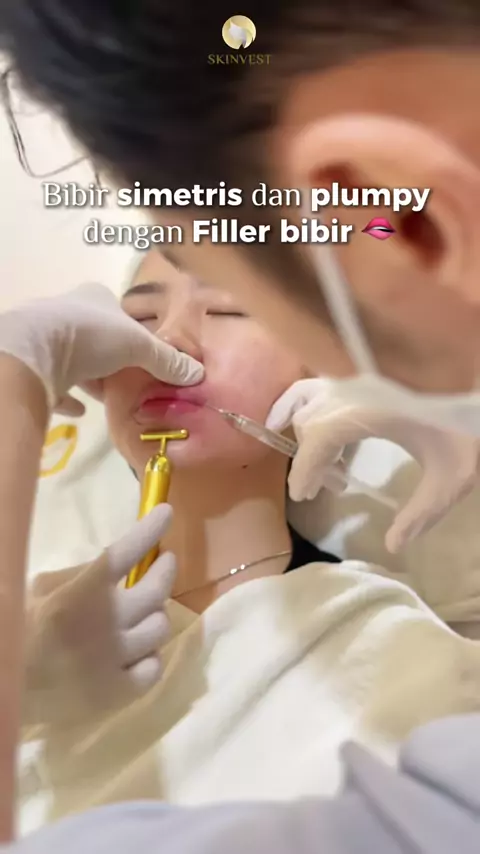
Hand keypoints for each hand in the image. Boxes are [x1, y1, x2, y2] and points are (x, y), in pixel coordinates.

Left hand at [0, 284, 203, 414]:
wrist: (36, 353)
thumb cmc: (93, 336)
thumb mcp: (139, 347)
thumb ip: (167, 361)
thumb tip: (198, 374)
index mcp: (96, 297)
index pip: (120, 313)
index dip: (134, 333)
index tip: (146, 357)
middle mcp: (70, 311)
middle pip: (99, 337)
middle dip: (115, 359)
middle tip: (133, 381)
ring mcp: (49, 338)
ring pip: (76, 359)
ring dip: (93, 377)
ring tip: (111, 398)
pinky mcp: (35, 365)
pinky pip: (56, 383)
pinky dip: (69, 397)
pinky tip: (82, 411)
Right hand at [26, 504, 175, 723]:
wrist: (7, 685)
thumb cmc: (21, 630)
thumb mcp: (42, 588)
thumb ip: (81, 572)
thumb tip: (121, 559)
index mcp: (82, 592)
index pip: (125, 552)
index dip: (150, 530)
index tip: (165, 513)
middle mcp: (107, 622)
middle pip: (157, 589)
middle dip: (165, 570)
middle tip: (164, 563)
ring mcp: (116, 658)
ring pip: (160, 627)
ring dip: (154, 616)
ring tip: (143, 614)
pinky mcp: (120, 691)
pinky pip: (154, 667)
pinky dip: (149, 657)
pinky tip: (138, 653)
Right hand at [267, 378, 479, 552]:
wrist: (479, 388)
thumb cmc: (466, 429)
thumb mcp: (451, 478)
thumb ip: (422, 513)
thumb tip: (394, 544)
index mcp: (369, 410)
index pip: (318, 439)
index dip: (306, 470)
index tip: (303, 496)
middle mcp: (354, 387)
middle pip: (311, 423)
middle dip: (313, 459)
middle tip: (336, 485)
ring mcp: (357, 374)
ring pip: (310, 402)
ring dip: (310, 433)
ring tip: (331, 460)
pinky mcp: (363, 370)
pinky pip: (319, 383)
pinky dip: (301, 401)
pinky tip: (296, 417)